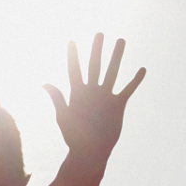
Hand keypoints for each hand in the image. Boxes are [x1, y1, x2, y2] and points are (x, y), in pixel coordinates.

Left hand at [44, 34, 145, 160]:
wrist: (90, 152)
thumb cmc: (74, 138)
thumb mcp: (64, 117)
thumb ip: (57, 98)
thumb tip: (45, 83)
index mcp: (77, 93)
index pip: (74, 70)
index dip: (72, 56)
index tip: (72, 40)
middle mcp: (91, 92)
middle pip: (94, 66)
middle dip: (97, 49)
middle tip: (100, 33)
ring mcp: (105, 98)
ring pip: (112, 72)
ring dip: (117, 57)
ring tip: (120, 41)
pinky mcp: (117, 106)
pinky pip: (127, 89)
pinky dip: (135, 80)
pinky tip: (141, 69)